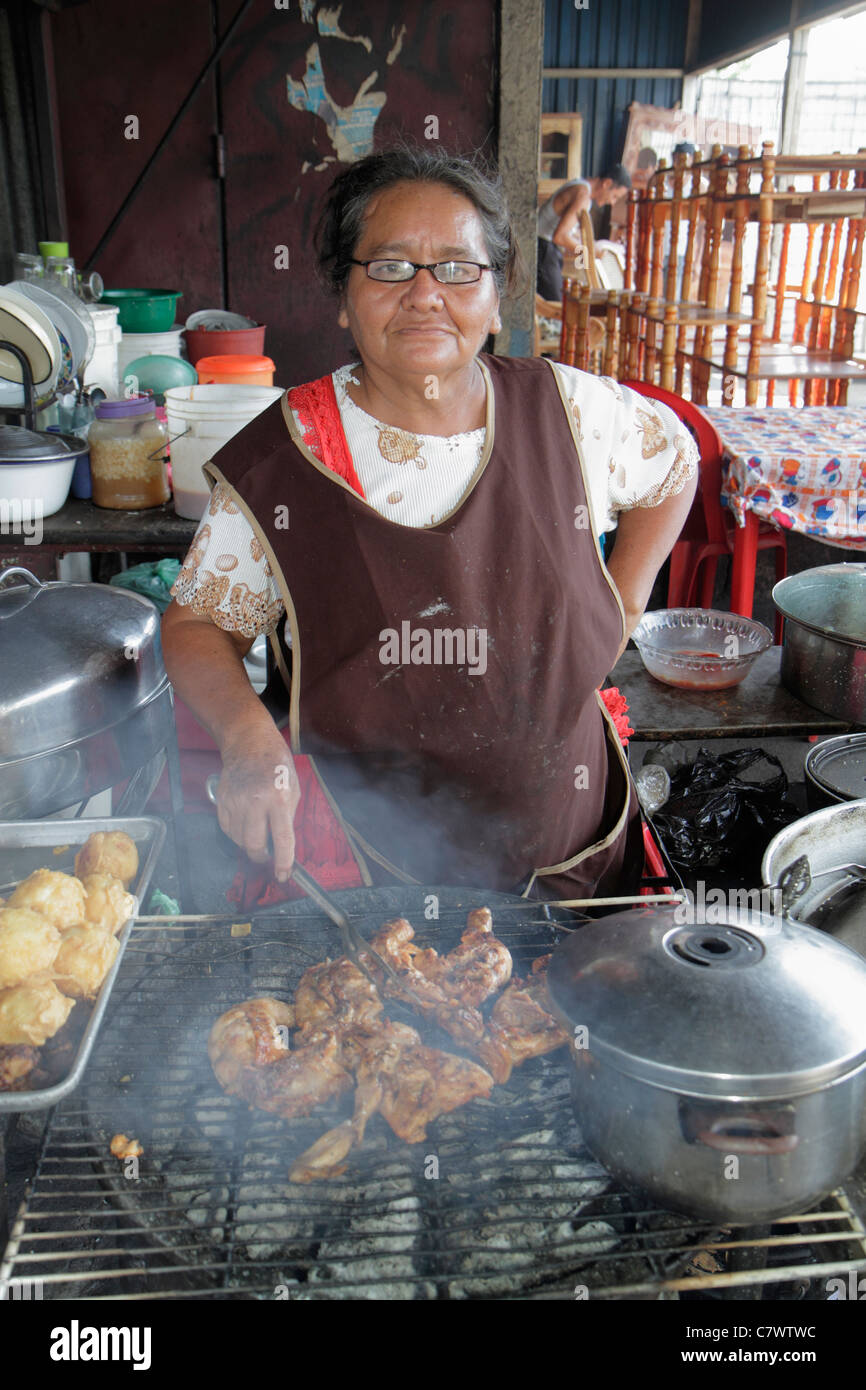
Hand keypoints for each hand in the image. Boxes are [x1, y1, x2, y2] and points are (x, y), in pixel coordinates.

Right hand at [215, 731, 300, 881]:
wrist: (249, 743)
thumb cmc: (277, 765)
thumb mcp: (293, 789)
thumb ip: (287, 817)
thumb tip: (281, 845)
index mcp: (278, 798)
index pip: (282, 839)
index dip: (283, 862)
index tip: (284, 875)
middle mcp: (255, 801)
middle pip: (253, 844)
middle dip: (261, 857)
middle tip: (267, 856)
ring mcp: (235, 800)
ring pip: (238, 839)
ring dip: (248, 843)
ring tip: (257, 831)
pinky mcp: (222, 800)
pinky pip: (227, 828)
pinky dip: (236, 833)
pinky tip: (245, 823)